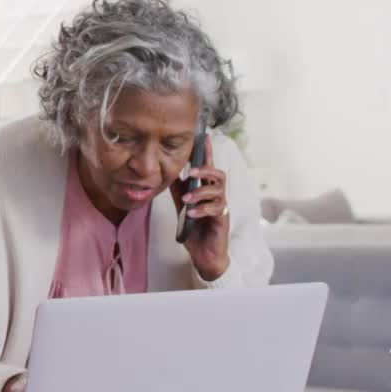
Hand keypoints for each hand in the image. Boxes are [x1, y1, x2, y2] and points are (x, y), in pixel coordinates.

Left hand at [170, 134, 230, 280]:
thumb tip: (168, 172)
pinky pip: (216, 210)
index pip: (208, 168)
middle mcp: (216, 196)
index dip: (207, 153)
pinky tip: (191, 214)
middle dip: (206, 171)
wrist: (203, 254)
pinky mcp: (222, 220)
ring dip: (200, 193)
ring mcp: (221, 207)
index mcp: (206, 190)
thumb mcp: (182, 206)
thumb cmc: (195, 229)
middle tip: (192, 173)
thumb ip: (178, 190)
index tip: (204, 137)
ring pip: (217, 191)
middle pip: (219, 175)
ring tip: (187, 200)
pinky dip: (202, 210)